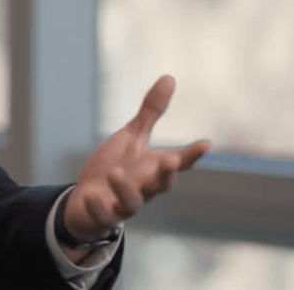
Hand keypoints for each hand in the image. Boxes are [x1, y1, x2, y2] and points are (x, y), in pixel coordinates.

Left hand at [64, 75, 210, 241]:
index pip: (178, 163)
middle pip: (162, 185)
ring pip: (133, 202)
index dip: (192, 155)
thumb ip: (151, 113)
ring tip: (114, 172)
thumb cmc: (116, 166)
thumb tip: (169, 77)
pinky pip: (104, 217)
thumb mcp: (132, 137)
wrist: (87, 200)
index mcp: (154, 169)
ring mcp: (124, 203)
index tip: (205, 143)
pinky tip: (90, 196)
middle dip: (167, 174)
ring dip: (125, 189)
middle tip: (169, 160)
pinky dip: (98, 208)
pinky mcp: (103, 215)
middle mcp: (144, 187)